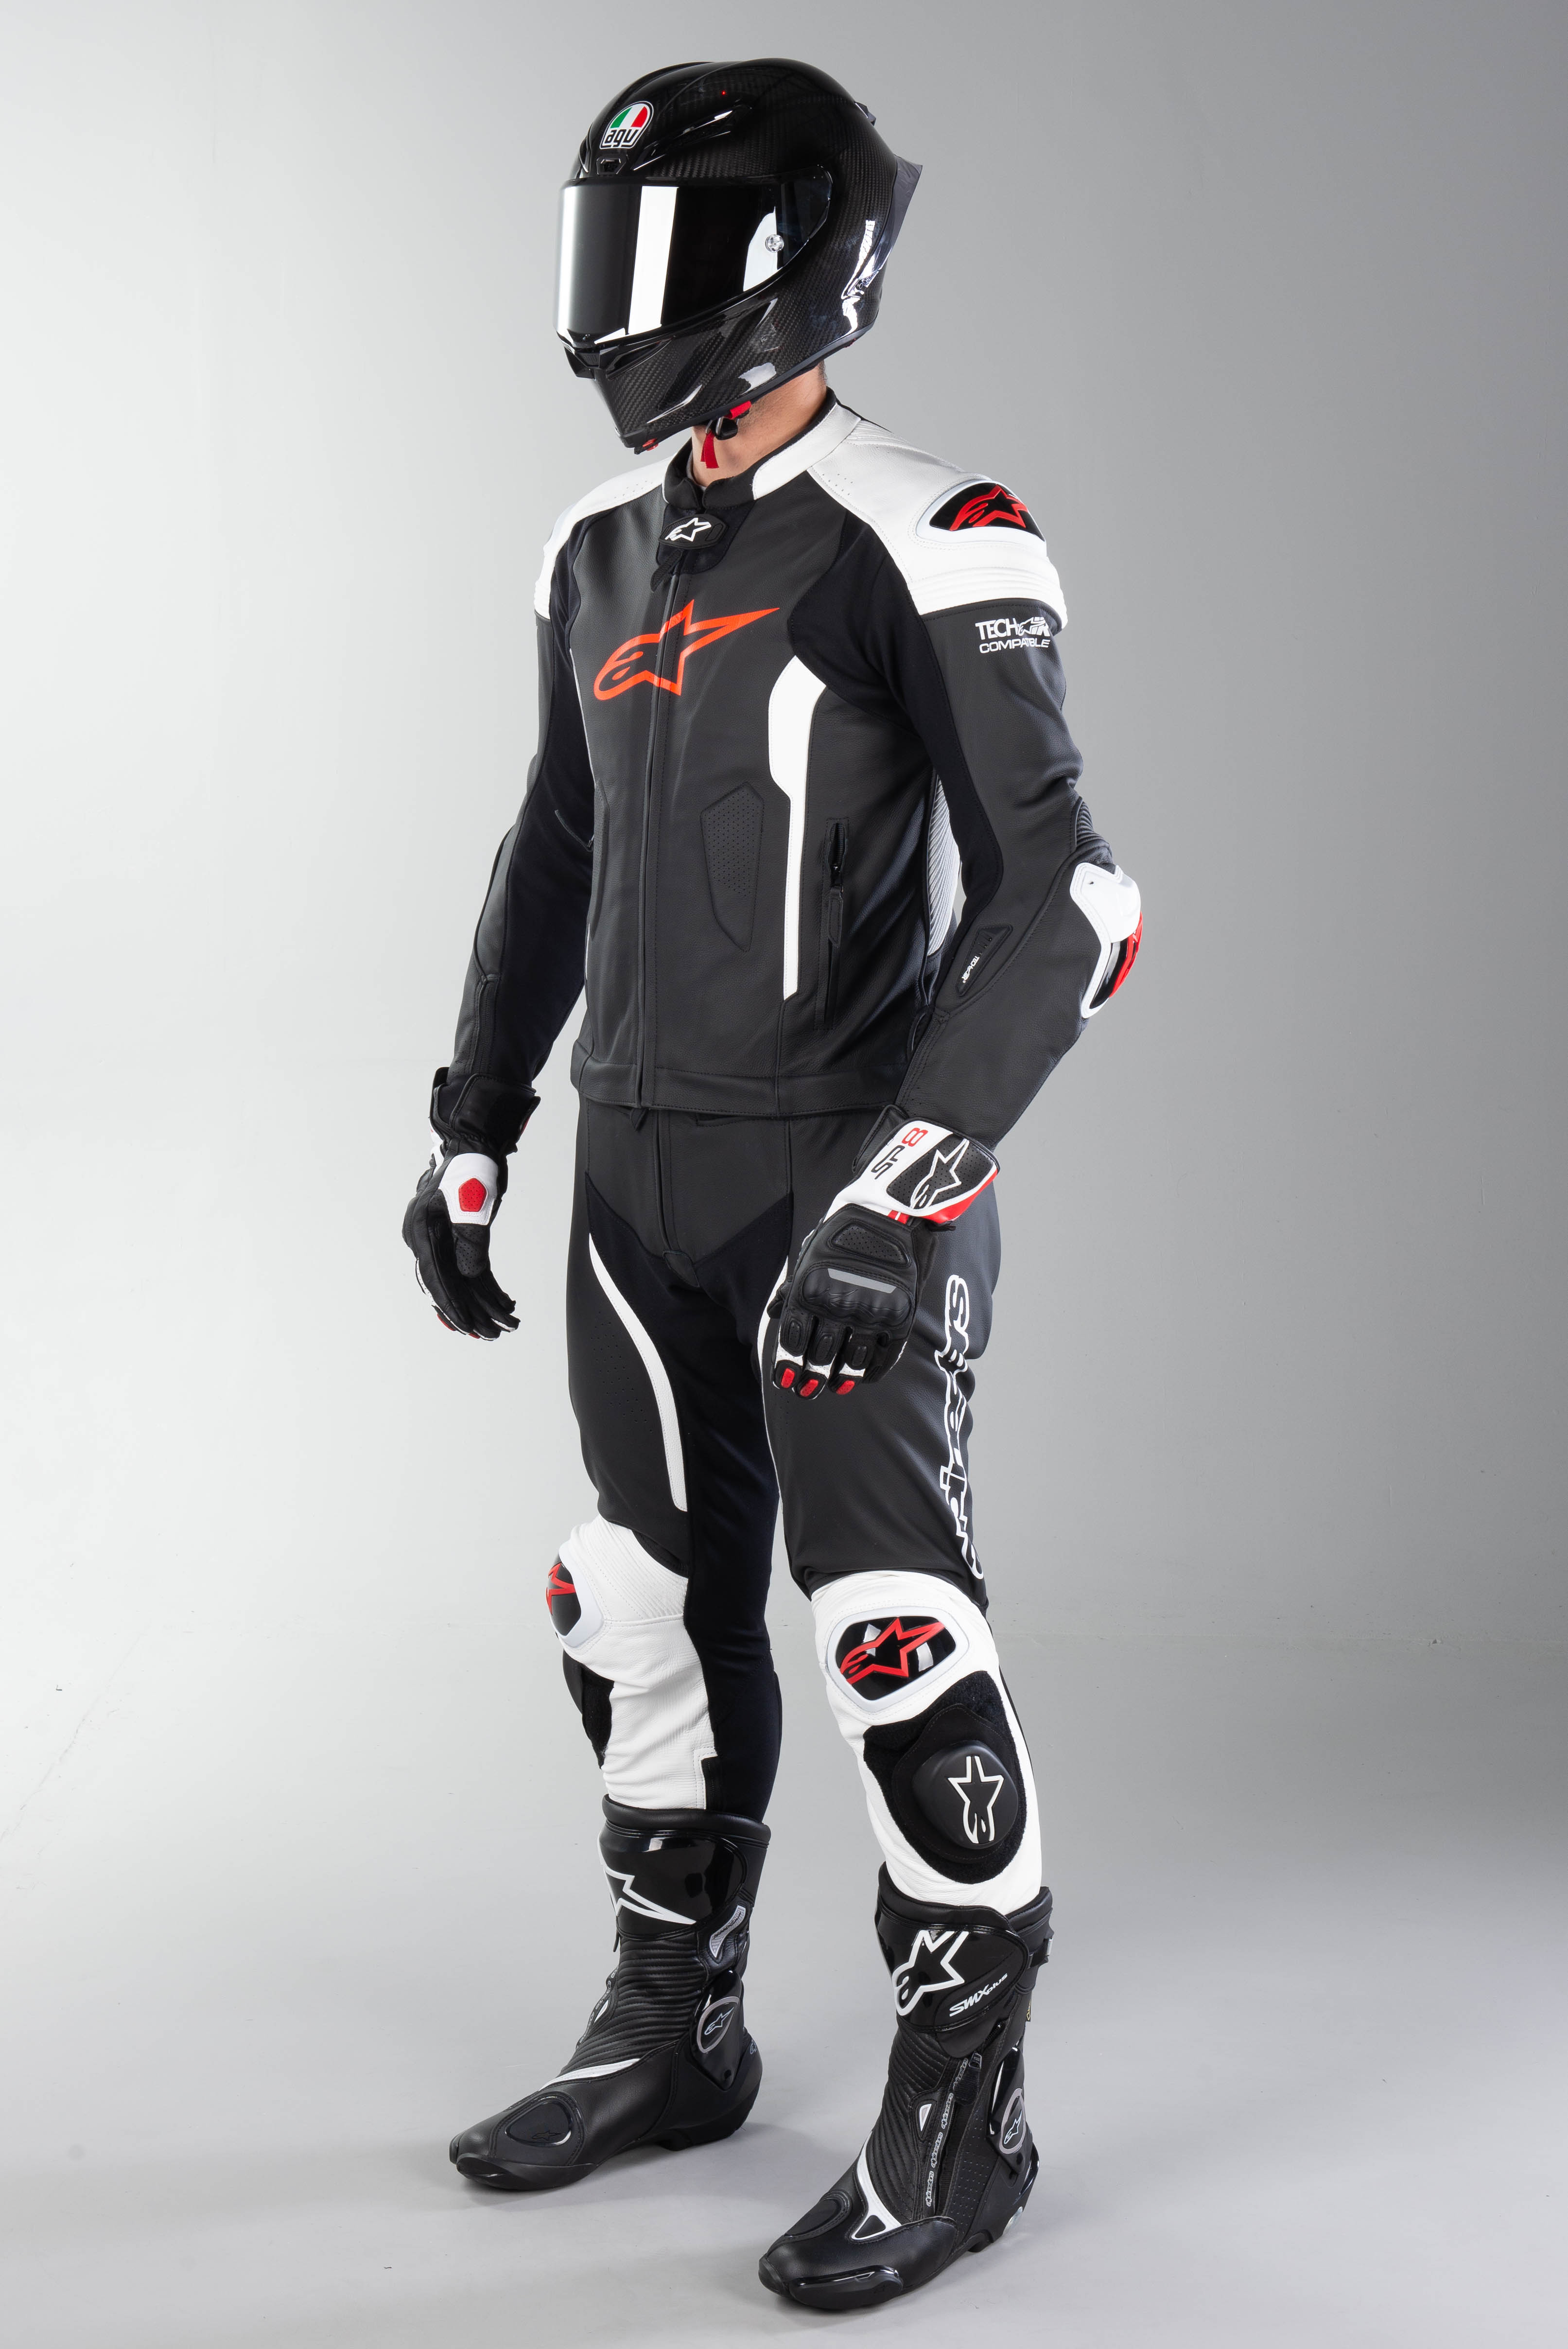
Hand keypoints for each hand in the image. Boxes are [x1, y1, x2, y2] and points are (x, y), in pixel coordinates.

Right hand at [402, 1139, 518, 1340]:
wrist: (477, 1145)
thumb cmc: (472, 1168)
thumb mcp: (472, 1204)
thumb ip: (469, 1242)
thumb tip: (472, 1277)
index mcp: (421, 1231)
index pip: (436, 1277)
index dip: (451, 1305)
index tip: (466, 1326)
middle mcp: (426, 1239)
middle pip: (447, 1284)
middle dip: (470, 1312)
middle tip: (491, 1335)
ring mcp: (441, 1240)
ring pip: (461, 1280)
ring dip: (483, 1304)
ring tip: (505, 1325)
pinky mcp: (457, 1238)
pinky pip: (470, 1269)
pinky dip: (487, 1286)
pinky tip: (505, 1301)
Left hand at [770, 1119, 996, 1398]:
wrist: (890, 1212)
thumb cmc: (842, 1232)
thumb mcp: (808, 1256)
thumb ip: (791, 1289)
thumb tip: (775, 1316)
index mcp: (811, 1290)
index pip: (794, 1340)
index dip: (788, 1366)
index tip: (786, 1382)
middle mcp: (838, 1304)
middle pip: (820, 1356)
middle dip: (811, 1378)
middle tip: (808, 1392)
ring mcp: (871, 1311)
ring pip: (852, 1360)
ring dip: (841, 1379)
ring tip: (835, 1387)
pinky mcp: (899, 1314)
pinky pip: (886, 1355)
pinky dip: (874, 1371)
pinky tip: (865, 1377)